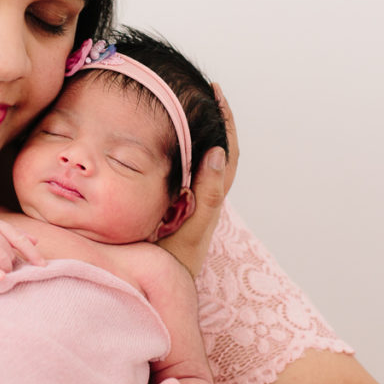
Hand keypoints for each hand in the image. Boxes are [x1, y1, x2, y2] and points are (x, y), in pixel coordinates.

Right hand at [0, 218, 45, 279]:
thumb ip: (13, 238)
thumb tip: (36, 241)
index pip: (20, 239)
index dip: (33, 253)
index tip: (43, 266)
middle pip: (10, 253)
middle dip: (10, 265)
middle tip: (2, 270)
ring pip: (2, 259)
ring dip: (4, 270)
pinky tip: (1, 279)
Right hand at [158, 83, 238, 276]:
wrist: (157, 293)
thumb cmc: (172, 267)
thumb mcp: (193, 230)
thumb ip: (207, 196)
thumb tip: (218, 153)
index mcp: (209, 198)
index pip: (226, 151)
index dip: (225, 122)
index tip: (215, 93)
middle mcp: (202, 197)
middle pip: (216, 150)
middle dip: (212, 119)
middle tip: (200, 90)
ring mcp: (188, 203)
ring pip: (199, 160)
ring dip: (196, 133)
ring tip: (180, 106)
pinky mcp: (174, 210)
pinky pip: (184, 172)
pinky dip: (180, 151)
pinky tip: (162, 142)